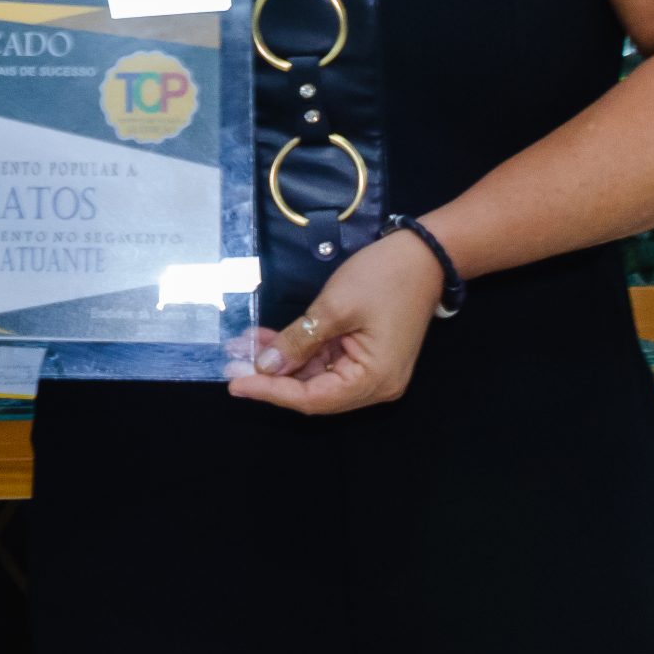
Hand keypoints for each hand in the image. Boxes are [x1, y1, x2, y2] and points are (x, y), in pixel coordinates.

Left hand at [226, 229, 446, 414]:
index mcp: (374, 381)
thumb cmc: (383, 278)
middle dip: (271, 378)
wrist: (423, 254)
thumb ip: (299, 340)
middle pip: (314, 392)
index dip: (271, 392)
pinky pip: (325, 361)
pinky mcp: (365, 355)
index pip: (312, 399)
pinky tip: (267, 339)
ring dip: (281, 362)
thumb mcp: (334, 307)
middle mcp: (375, 386)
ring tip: (242, 347)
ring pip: (316, 376)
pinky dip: (298, 351)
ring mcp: (371, 371)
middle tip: (231, 364)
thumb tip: (265, 366)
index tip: (234, 384)